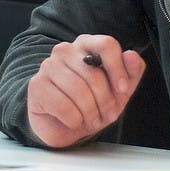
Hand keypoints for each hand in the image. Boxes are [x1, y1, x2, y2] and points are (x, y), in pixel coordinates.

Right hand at [27, 34, 145, 147]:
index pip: (106, 44)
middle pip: (95, 74)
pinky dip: (74, 120)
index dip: (118, 69)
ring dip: (90, 113)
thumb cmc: (92, 104)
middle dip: (106, 101)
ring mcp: (48, 66)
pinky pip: (64, 106)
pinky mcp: (37, 85)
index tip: (123, 90)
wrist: (63, 126)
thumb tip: (132, 55)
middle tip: (106, 115)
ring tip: (91, 120)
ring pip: (79, 91)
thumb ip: (130, 72)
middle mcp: (66, 50)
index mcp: (87, 44)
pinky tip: (74, 121)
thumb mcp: (118, 91)